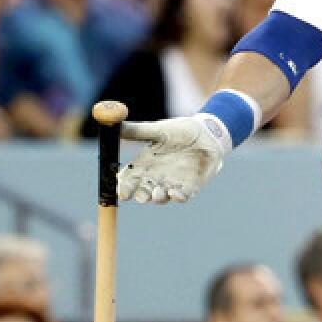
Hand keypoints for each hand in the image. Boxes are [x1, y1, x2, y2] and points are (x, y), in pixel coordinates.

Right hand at [117, 114, 231, 203]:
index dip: (122, 186)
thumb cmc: (181, 131)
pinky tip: (175, 194)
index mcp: (144, 164)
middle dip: (139, 196)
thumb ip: (137, 130)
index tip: (119, 190)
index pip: (128, 178)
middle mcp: (156, 177)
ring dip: (157, 198)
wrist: (208, 133)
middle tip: (138, 196)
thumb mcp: (158, 129)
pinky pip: (182, 196)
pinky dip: (178, 197)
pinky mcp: (190, 187)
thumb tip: (113, 123)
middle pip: (142, 192)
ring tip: (156, 194)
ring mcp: (172, 183)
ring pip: (161, 197)